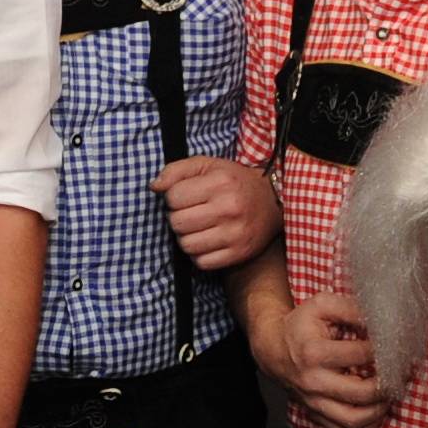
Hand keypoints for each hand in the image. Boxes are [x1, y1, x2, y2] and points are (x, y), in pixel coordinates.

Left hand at [154, 156, 277, 272]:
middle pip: (177, 223)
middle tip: (191, 214)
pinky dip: (199, 255)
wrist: (273, 200)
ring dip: (187, 238)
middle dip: (178, 218)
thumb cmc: (233, 181)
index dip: (174, 198)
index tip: (186, 197)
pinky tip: (208, 242)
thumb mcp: (207, 165)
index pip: (173, 197)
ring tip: (199, 228)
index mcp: (220, 182)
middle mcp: (229, 208)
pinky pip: (202, 262)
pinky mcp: (239, 253)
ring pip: (186, 245)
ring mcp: (235, 233)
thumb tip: (154, 187)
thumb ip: (177, 170)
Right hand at [251, 288, 385, 427]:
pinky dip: (365, 427)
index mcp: (314, 353)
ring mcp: (314, 403)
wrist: (272, 350)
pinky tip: (375, 411)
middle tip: (401, 373)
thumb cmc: (300, 327)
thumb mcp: (322, 305)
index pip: (361, 354)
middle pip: (362, 393)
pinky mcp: (315, 415)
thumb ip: (351, 309)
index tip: (396, 346)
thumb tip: (381, 320)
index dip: (384, 349)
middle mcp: (313, 382)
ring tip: (389, 394)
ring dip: (380, 410)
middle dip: (388, 384)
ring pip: (354, 420)